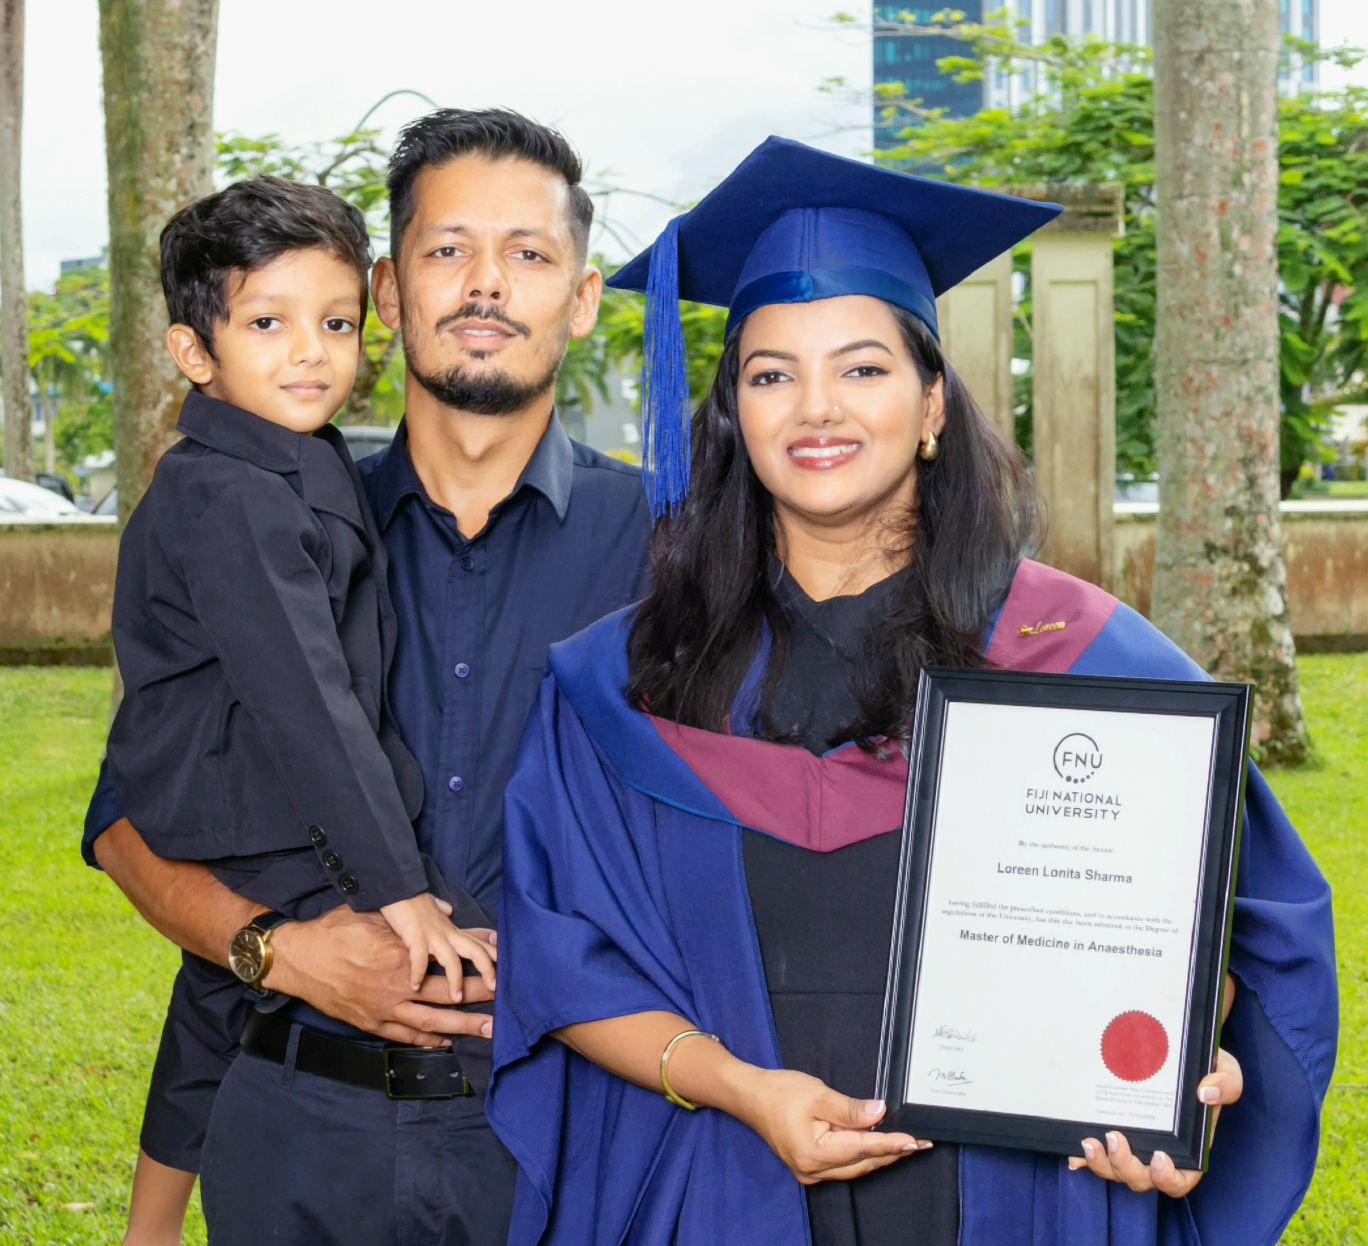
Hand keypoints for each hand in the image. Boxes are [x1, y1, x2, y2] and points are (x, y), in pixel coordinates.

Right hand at [265, 906, 495, 1046]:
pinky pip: (405, 1035)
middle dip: (477, 1001)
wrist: (297, 960)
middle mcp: (396, 986)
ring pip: (431, 1023)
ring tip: (486, 1031)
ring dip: (461, 1028)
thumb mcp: (371, 914)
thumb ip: (409, 913)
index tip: (498, 966)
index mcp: (400, 956)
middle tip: (504, 1008)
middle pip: (447, 996)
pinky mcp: (370, 1023)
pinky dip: (427, 1040)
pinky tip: (446, 1042)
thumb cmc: (332, 932)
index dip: (472, 964)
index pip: (446, 961)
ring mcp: (383, 1008)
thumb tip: (444, 907)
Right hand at [380, 892, 497, 1000]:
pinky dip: (418, 973)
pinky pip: (419, 958)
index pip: (477, 942)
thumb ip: (442, 909)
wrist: (397, 886)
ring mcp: (432, 935)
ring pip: (451, 959)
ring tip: (458, 998)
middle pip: (474, 951)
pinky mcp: (414, 936)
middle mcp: (447, 933)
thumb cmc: (413, 899)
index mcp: (451, 929)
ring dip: (455, 980)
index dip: (493, 954)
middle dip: (487, 969)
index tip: (506, 967)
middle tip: (495, 988)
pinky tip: (416, 986)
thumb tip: (449, 910)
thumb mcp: (433, 905)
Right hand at [736, 1068, 930, 1184]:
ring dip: (879, 1155)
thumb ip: (851, 1109)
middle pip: (862, 1163)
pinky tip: (876, 1145)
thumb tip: (881, 1113)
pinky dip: (862, 1155)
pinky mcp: (810, 1167)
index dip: (891, 1144)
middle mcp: (813, 1170)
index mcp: (814, 1152)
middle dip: (892, 1152)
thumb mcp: (818, 1094)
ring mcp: (810, 1172)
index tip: (915, 1141)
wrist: (750, 1097)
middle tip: (919, 1143)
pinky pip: (844, 1165)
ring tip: (905, 1145)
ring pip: (855, 1167)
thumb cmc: (780, 1092)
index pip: (863, 1148)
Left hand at [1068, 1047, 1243, 1194]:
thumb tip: (1206, 1092)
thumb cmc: (1207, 1068)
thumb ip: (1227, 1083)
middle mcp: (1159, 1153)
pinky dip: (1085, 1158)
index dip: (1167, 1178)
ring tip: (1089, 1142)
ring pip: (1116, 1170)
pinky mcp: (1115, 1132)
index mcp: (1189, 1150)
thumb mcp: (1226, 1070)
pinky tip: (1074, 1152)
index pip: (1180, 1180)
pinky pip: (1099, 1154)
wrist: (1179, 1050)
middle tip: (1115, 1137)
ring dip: (1101, 1163)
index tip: (1158, 1157)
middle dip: (1125, 1166)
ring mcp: (1135, 1145)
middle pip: (1141, 1179)